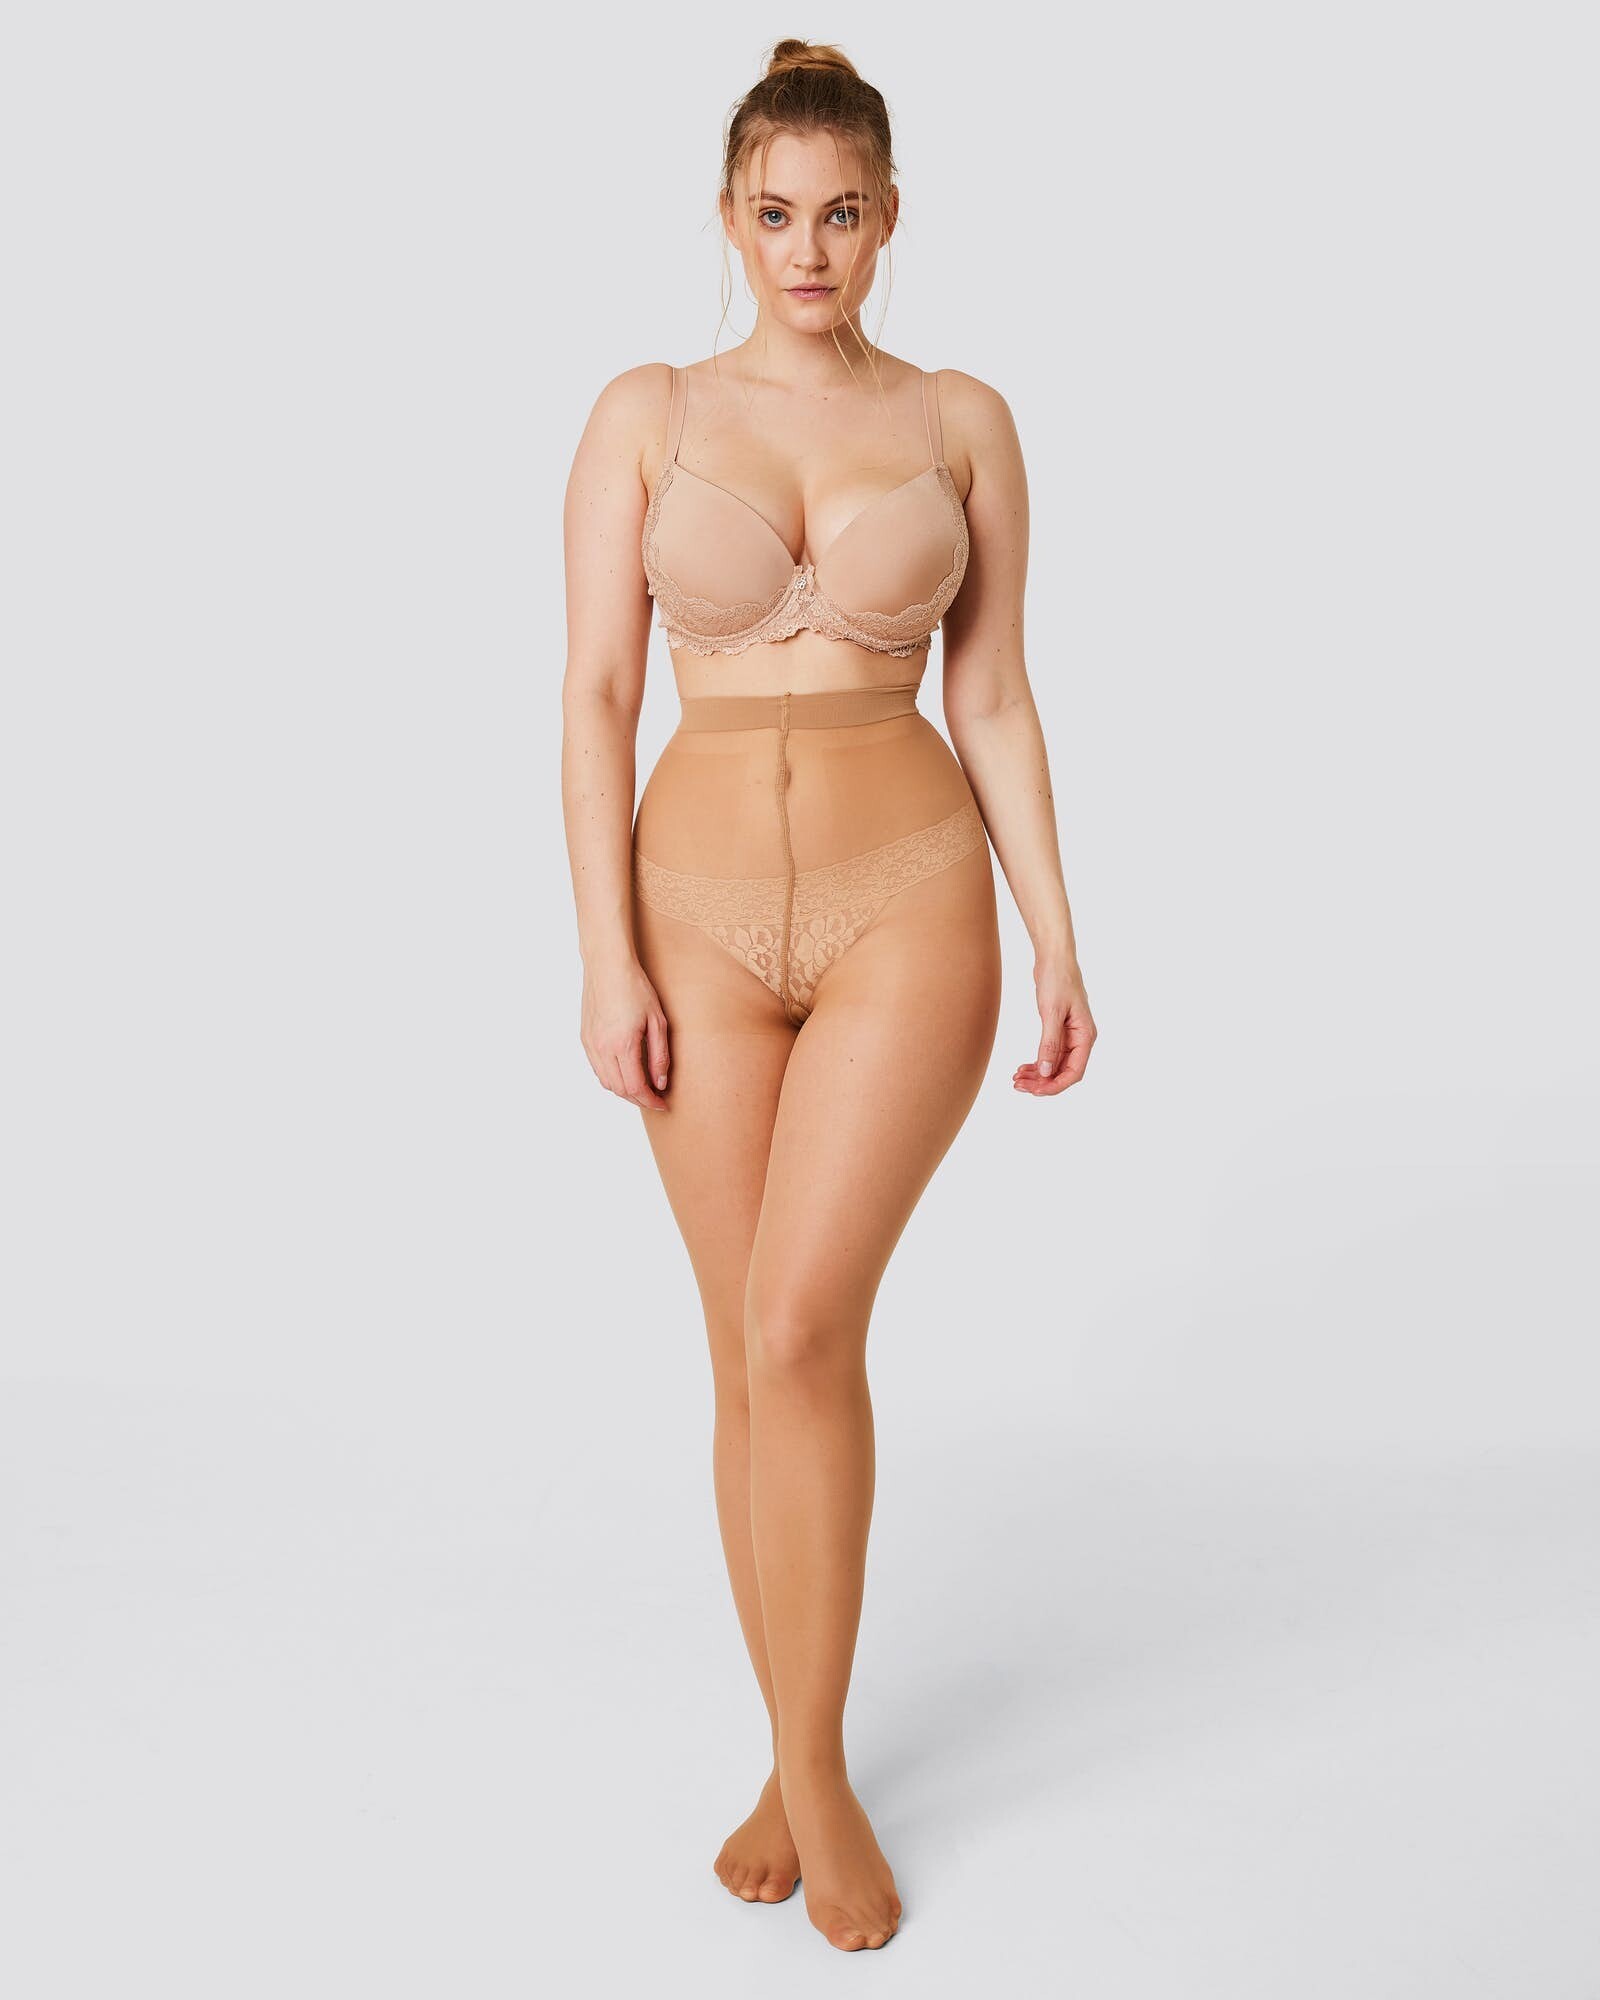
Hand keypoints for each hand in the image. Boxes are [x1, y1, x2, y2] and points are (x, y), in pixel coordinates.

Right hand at [581, 950, 671, 1109]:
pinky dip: (611, 1077)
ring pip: (606, 1082)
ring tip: (642, 1087)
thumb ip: (659, 1055)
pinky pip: (597, 1068)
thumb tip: (660, 1083)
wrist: (607, 966)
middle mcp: (602, 1048)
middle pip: (619, 1089)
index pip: (635, 1087)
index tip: (662, 1103)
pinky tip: (625, 1072)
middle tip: (655, 1098)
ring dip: (624, 1090)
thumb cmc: (635, 988)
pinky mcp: (585, 1038)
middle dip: (638, 1099)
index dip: (650, 1100)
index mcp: (622, 1045)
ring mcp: (591, 1044)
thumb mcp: (657, 1022)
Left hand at [1013, 956, 1095, 1096]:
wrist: (1054, 958)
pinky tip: (1022, 1067)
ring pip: (1054, 1064)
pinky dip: (1036, 1062)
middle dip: (1042, 1082)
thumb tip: (1046, 1072)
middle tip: (1018, 1085)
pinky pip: (1049, 1053)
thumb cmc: (1057, 980)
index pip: (1074, 1072)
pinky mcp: (1059, 1030)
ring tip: (1016, 1079)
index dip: (1055, 1085)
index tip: (1035, 1091)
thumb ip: (1050, 1044)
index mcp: (1085, 1036)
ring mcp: (1070, 1035)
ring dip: (1037, 1075)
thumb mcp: (1052, 1012)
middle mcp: (1081, 1039)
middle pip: (1063, 1071)